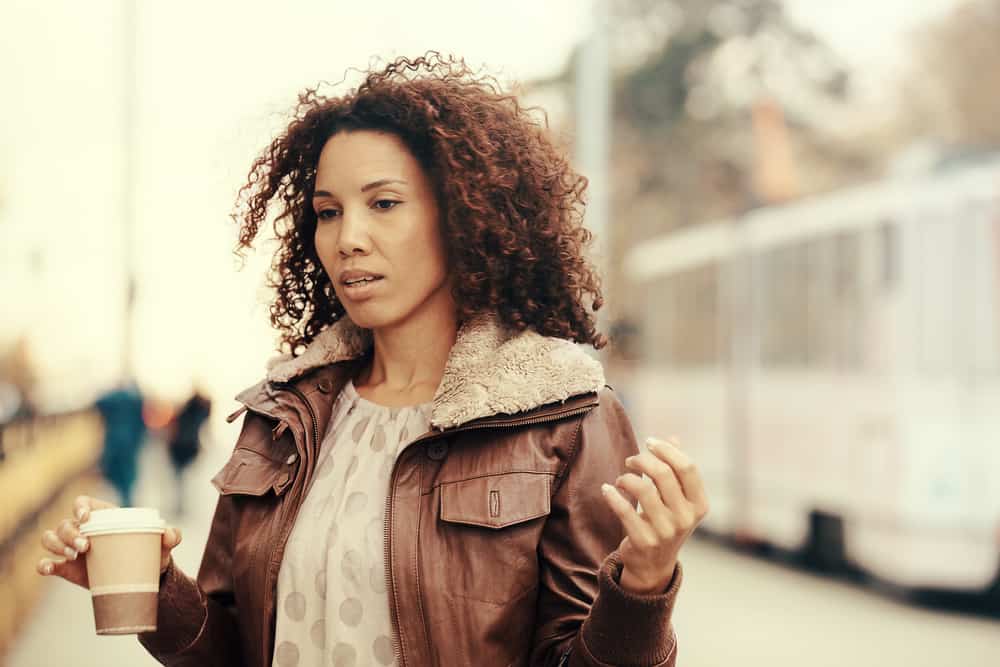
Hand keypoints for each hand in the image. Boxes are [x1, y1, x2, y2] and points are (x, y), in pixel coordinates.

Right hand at [36, 495, 182, 588]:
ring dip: (57, 544)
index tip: (86, 517)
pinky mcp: (66, 568)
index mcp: (102, 516)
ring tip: (74, 555)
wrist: (141, 579)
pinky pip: (46, 563)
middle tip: (85, 546)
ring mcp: (71, 549)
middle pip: (64, 523)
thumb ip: (171, 535)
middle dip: (70, 532)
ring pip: (51, 538)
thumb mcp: (162, 544)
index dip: (79, 506)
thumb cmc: (150, 552)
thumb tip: (169, 533)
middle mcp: (83, 530)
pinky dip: (43, 564)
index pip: (82, 502)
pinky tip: (49, 567)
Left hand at [601, 436, 708, 593]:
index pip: (687, 467)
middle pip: (664, 474)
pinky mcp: (643, 541)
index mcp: (699, 504)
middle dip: (643, 459)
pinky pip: (624, 510)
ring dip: (627, 478)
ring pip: (643, 489)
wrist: (653, 564)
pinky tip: (607, 489)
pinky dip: (612, 495)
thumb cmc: (664, 520)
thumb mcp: (676, 498)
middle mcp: (685, 518)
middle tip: (630, 460)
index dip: (667, 450)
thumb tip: (673, 438)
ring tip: (621, 479)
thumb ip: (675, 470)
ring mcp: (665, 531)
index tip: (649, 442)